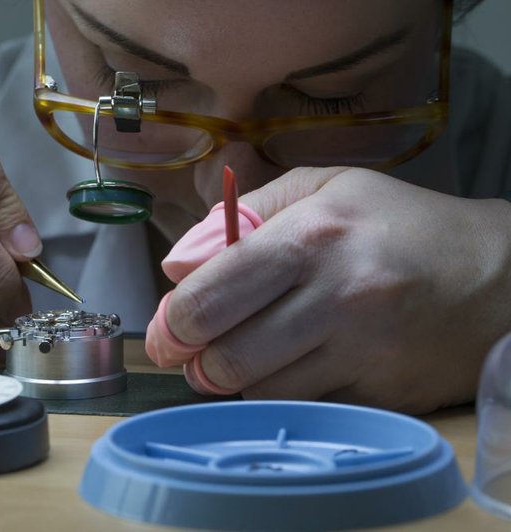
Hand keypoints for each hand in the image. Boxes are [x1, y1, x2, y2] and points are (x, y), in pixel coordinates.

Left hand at [151, 167, 510, 412]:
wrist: (499, 277)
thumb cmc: (399, 225)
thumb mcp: (326, 188)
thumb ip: (244, 213)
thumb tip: (176, 263)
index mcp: (312, 236)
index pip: (211, 294)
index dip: (173, 322)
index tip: (166, 329)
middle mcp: (337, 296)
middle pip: (226, 357)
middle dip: (194, 361)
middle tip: (191, 352)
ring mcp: (364, 352)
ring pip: (259, 394)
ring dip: (236, 381)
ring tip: (244, 355)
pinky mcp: (382, 394)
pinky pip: (304, 409)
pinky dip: (284, 394)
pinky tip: (294, 368)